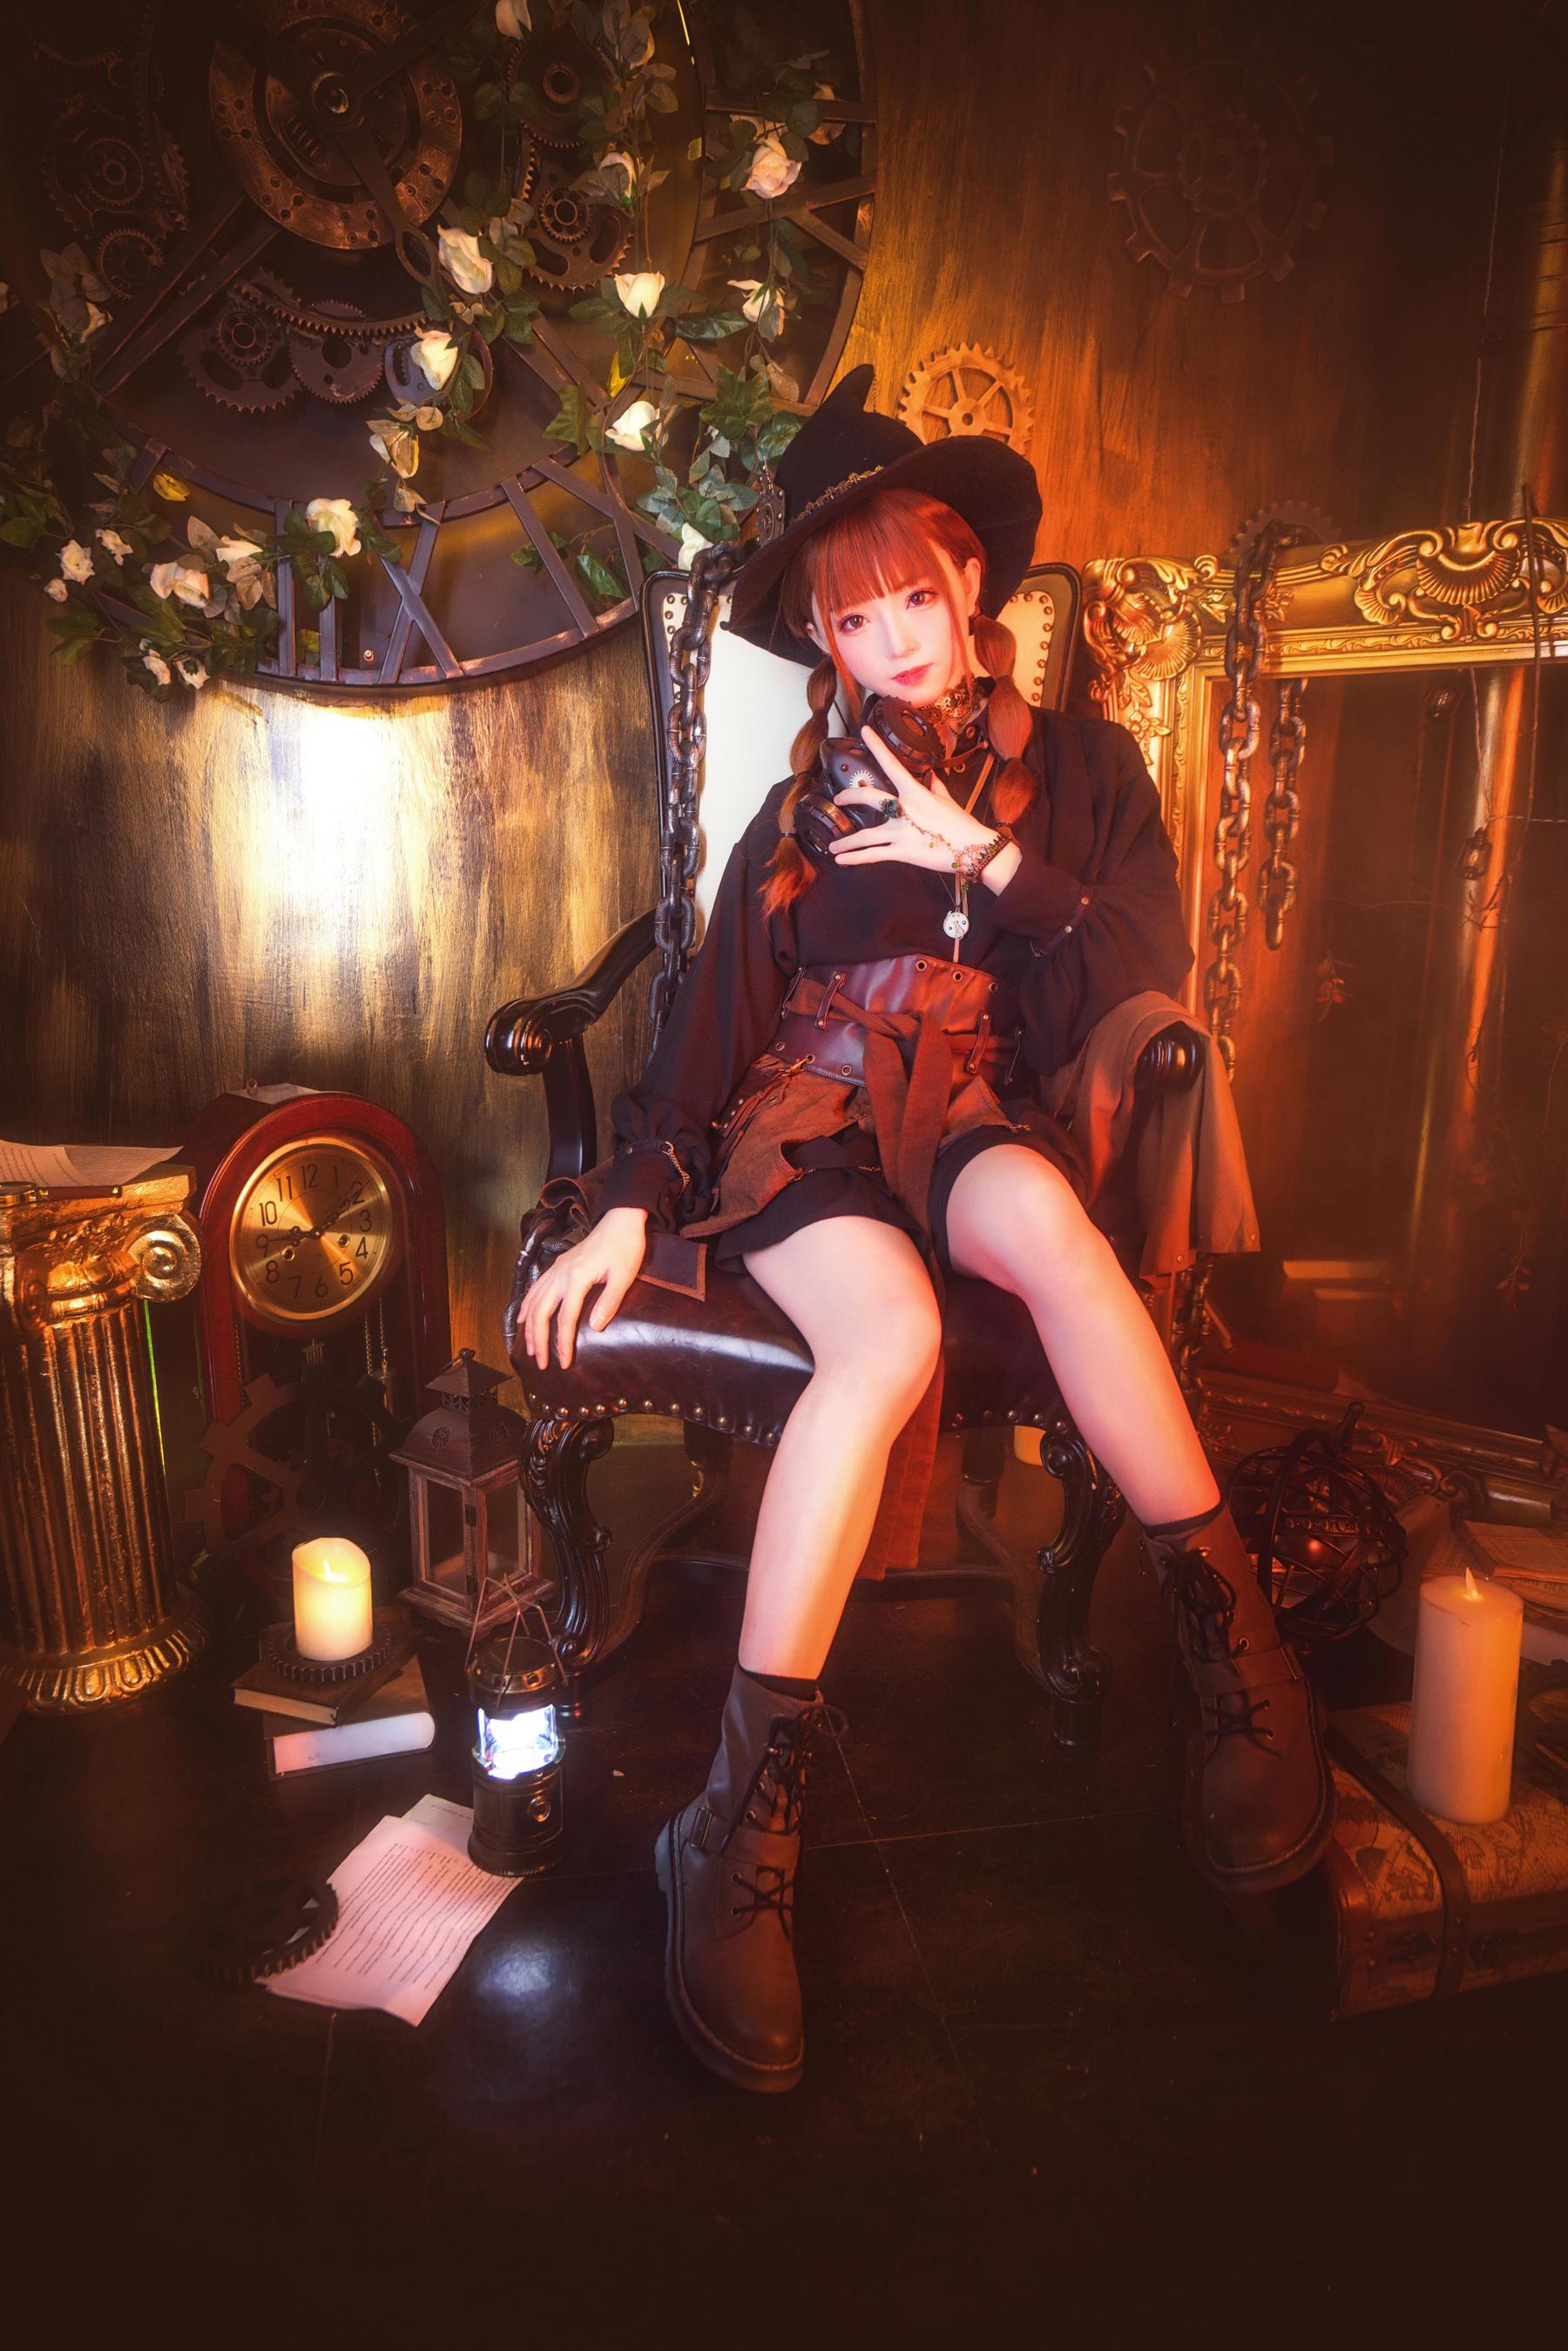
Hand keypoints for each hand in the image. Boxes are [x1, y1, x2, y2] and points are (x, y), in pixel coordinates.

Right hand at [519, 1207, 647, 1372]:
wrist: (619, 1221)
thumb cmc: (625, 1248)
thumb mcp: (624, 1276)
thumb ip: (608, 1302)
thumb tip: (594, 1328)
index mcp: (577, 1278)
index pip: (565, 1318)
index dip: (563, 1343)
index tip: (563, 1363)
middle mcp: (561, 1274)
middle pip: (541, 1313)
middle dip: (539, 1341)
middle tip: (541, 1363)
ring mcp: (556, 1269)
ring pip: (534, 1302)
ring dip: (530, 1328)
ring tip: (530, 1349)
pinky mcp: (557, 1266)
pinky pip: (535, 1289)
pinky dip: (526, 1306)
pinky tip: (523, 1319)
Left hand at [826, 723, 996, 874]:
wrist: (973, 848)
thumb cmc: (961, 824)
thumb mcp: (947, 801)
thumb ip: (935, 787)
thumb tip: (933, 775)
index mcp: (915, 792)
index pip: (892, 764)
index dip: (876, 746)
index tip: (864, 731)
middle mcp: (904, 808)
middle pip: (869, 797)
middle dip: (849, 797)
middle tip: (838, 799)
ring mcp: (901, 831)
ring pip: (865, 835)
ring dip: (846, 842)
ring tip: (833, 847)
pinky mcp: (902, 851)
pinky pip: (873, 854)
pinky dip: (855, 857)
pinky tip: (840, 860)